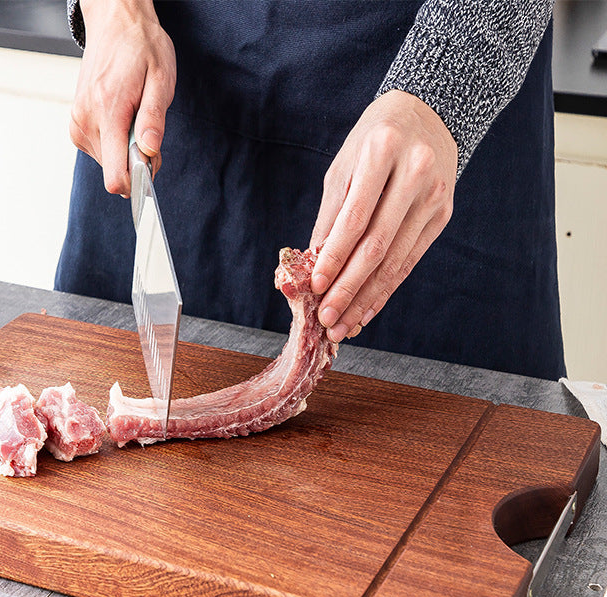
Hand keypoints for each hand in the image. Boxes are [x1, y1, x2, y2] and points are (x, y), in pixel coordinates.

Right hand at [69, 0, 175, 195]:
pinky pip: (101, 151)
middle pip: (115, 172)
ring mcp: (78, 123)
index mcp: (107, 111)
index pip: (115, 175)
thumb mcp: (160, 79)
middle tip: (148, 131)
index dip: (137, 182)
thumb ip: (154, 119)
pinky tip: (122, 120)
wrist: (115, 22)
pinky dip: (116, 144)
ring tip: (135, 119)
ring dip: (126, 152)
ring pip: (108, 163)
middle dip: (137, 162)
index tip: (151, 167)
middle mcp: (86, 121)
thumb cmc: (141, 47)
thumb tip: (149, 151)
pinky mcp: (76, 125)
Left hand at [309, 90, 457, 341]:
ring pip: (396, 259)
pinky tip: (368, 309)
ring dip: (367, 298)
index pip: (355, 217)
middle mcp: (414, 173)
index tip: (317, 287)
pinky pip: (410, 260)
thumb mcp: (344, 164)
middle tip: (328, 318)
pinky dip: (386, 289)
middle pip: (377, 245)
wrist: (430, 113)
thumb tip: (312, 266)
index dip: (335, 257)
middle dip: (349, 287)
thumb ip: (331, 215)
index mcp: (382, 152)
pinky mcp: (443, 215)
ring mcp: (434, 196)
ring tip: (344, 323)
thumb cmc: (374, 140)